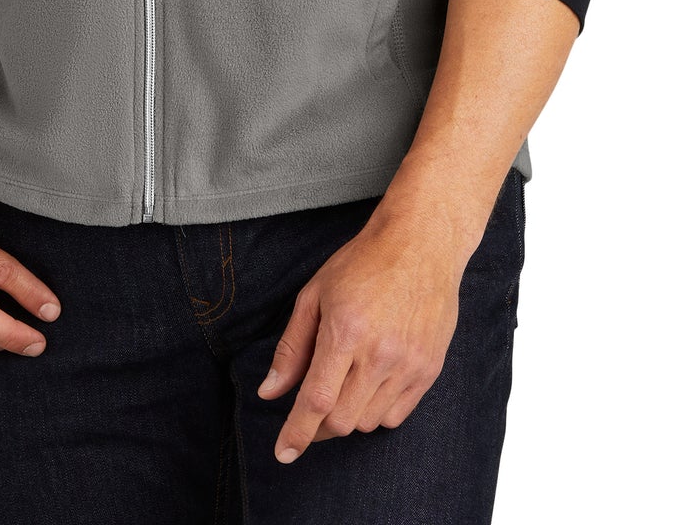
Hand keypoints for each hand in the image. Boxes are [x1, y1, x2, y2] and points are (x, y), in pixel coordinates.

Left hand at [256, 202, 469, 461]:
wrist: (421, 244)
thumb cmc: (362, 263)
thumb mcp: (314, 295)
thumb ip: (291, 348)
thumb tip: (269, 393)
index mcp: (345, 331)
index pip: (316, 401)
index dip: (297, 433)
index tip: (284, 453)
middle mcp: (380, 353)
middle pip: (341, 421)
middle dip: (318, 426)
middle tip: (310, 412)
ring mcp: (409, 364)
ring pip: (368, 422)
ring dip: (348, 415)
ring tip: (345, 383)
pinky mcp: (429, 369)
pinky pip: (397, 415)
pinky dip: (376, 411)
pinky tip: (370, 384)